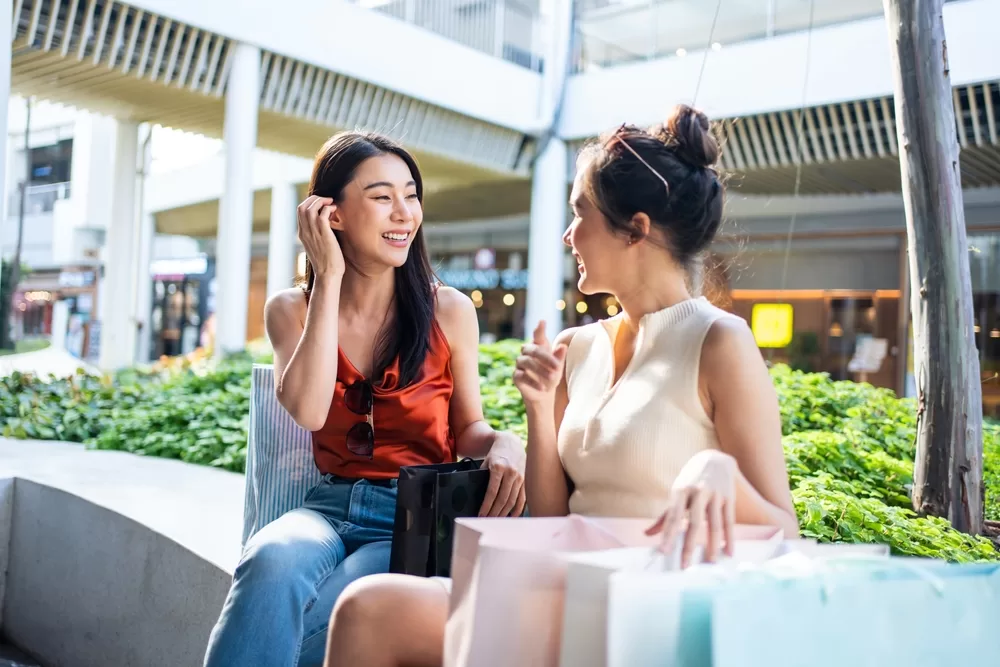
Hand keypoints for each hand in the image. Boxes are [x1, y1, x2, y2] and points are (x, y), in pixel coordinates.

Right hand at [297, 195, 344, 277]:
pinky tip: (335, 211)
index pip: (300, 212)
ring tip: (331, 203)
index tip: (321, 205)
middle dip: (314, 199)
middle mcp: (304, 231)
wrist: (328, 275)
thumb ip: (317, 236)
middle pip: (302, 206)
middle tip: (326, 201)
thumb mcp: (317, 248)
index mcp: (302, 234)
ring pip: (310, 206)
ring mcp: (312, 231)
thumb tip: (326, 227)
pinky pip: (323, 212)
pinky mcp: (323, 232)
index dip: (310, 204)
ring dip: (321, 201)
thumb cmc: (327, 263)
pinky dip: (329, 207)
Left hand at [479, 431, 526, 516]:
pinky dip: (517, 509)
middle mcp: (511, 473)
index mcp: (499, 467)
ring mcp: (520, 477)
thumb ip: (483, 476)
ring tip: (496, 520)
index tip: (481, 514)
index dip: (486, 506)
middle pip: (502, 499)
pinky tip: (511, 516)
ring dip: (504, 513)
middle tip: (487, 520)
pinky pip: (522, 498)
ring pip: (512, 500)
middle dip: (494, 512)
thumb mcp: (486, 461)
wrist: (511, 443)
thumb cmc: (496, 454)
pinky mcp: (525, 481)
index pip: (492, 492)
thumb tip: (478, 496)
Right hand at [513, 321, 566, 406]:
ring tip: (552, 378)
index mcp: (538, 346)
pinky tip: (543, 388)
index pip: (538, 336)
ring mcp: (520, 363)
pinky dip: (533, 382)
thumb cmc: (551, 375)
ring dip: (540, 370)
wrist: (543, 393)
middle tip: (557, 367)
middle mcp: (527, 352)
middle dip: (546, 358)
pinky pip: (522, 376)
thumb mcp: (558, 367)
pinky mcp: (516, 376)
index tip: (542, 322)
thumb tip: (563, 347)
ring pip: (527, 362)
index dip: (539, 329)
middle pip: (533, 350)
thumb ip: (559, 357)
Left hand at [645, 450, 736, 567]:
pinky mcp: (729, 498)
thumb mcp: (676, 491)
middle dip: (689, 545)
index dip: (668, 535)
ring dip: (713, 545)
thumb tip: (647, 534)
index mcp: (680, 491)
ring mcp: (715, 495)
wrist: (714, 458)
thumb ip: (665, 516)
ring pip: (714, 524)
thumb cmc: (691, 479)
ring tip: (710, 562)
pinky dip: (729, 538)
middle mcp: (698, 492)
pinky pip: (729, 521)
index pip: (673, 516)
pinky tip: (728, 551)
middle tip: (685, 565)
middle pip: (694, 523)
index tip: (664, 551)